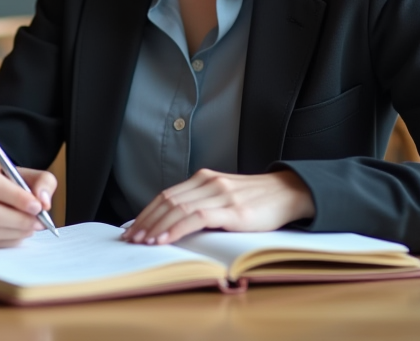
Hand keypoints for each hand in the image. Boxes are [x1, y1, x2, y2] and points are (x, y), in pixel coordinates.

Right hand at [0, 152, 56, 247]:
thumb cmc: (8, 182)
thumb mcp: (27, 174)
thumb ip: (42, 182)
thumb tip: (44, 202)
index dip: (16, 198)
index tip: (37, 207)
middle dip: (19, 220)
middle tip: (39, 223)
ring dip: (14, 233)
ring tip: (30, 228)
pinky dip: (5, 241)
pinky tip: (16, 233)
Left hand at [123, 169, 314, 244]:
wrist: (288, 193)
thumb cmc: (256, 200)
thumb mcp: (224, 198)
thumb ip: (202, 204)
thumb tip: (174, 224)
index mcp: (204, 179)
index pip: (166, 195)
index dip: (146, 212)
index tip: (132, 228)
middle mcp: (208, 182)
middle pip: (167, 201)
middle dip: (145, 221)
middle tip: (130, 239)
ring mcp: (220, 195)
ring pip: (178, 208)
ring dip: (156, 226)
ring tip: (142, 242)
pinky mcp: (232, 209)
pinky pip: (196, 218)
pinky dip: (176, 229)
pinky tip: (164, 239)